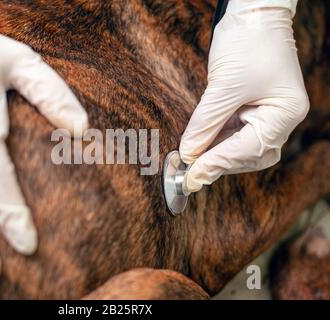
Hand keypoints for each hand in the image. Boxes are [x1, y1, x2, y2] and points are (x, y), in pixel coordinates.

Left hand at [179, 3, 308, 192]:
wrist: (253, 13)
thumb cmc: (248, 42)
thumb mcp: (223, 86)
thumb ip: (206, 123)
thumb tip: (188, 153)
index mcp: (284, 113)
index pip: (248, 149)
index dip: (217, 164)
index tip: (191, 176)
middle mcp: (279, 118)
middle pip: (248, 155)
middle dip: (219, 163)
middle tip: (190, 174)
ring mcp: (267, 113)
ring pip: (240, 147)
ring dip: (216, 154)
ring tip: (191, 161)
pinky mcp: (252, 107)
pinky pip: (234, 132)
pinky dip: (216, 140)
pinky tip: (200, 144)